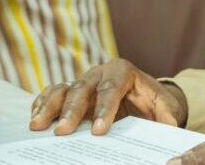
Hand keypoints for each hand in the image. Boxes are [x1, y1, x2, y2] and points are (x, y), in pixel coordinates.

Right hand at [28, 58, 187, 135]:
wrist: (144, 97)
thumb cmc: (152, 101)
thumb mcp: (164, 105)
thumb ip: (167, 114)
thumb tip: (169, 126)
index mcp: (123, 71)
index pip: (112, 88)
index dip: (104, 109)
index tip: (99, 130)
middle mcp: (99, 72)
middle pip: (83, 88)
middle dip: (72, 111)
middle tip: (63, 132)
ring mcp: (83, 80)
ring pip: (63, 89)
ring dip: (50, 107)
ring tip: (38, 126)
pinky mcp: (71, 91)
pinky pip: (53, 93)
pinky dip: (42, 104)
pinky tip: (35, 118)